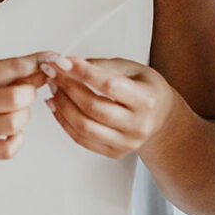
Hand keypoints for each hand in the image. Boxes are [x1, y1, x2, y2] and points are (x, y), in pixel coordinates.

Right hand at [0, 52, 49, 159]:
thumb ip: (1, 74)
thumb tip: (36, 70)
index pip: (9, 67)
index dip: (35, 62)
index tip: (51, 59)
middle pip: (15, 98)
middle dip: (30, 91)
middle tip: (26, 91)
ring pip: (14, 123)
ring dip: (23, 115)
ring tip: (15, 111)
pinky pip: (7, 148)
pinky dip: (17, 139)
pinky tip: (10, 130)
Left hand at [42, 55, 175, 157]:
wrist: (161, 117)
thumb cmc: (147, 89)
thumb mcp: (132, 68)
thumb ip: (103, 65)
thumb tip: (72, 64)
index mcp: (146, 100)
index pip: (109, 86)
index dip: (83, 72)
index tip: (63, 61)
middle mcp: (139, 125)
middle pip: (93, 107)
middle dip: (67, 87)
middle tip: (54, 72)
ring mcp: (127, 143)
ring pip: (84, 127)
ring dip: (62, 105)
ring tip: (54, 88)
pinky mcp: (115, 152)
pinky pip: (82, 140)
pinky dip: (64, 122)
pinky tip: (57, 106)